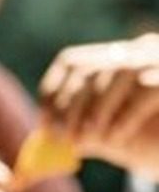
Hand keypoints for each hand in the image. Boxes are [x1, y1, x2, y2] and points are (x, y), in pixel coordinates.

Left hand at [39, 34, 158, 180]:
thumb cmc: (154, 136)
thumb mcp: (115, 128)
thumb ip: (85, 128)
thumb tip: (47, 134)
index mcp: (118, 56)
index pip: (72, 61)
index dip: (52, 91)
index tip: (44, 121)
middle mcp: (139, 50)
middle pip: (91, 69)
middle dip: (70, 107)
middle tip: (62, 138)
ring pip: (120, 75)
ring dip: (96, 111)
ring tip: (86, 140)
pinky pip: (147, 91)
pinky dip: (125, 116)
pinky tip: (114, 138)